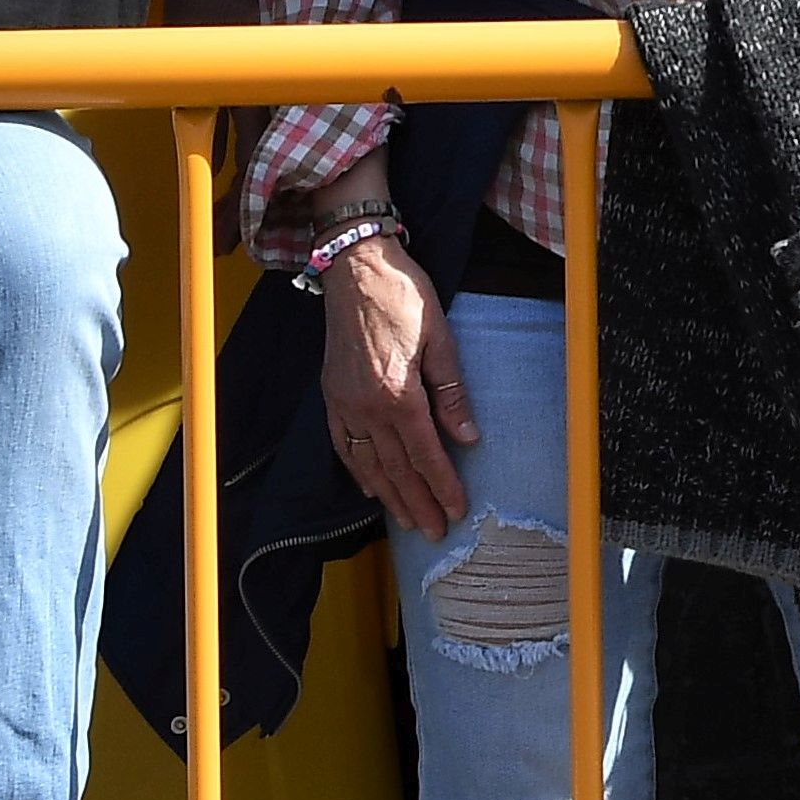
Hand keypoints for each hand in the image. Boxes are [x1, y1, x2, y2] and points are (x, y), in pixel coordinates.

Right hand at [314, 228, 472, 538]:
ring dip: (390, 496)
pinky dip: (358, 471)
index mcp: (397, 394)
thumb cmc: (403, 296)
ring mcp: (344, 404)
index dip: (443, 485)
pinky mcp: (331, 395)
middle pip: (396, 467)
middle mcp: (366, 407)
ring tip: (408, 521)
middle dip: (418, 503)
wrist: (355, 268)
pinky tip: (370, 487)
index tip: (457, 510)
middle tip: (435, 531)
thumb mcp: (440, 338)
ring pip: (368, 464)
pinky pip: (343, 445)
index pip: (425, 453)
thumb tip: (467, 438)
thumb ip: (452, 393)